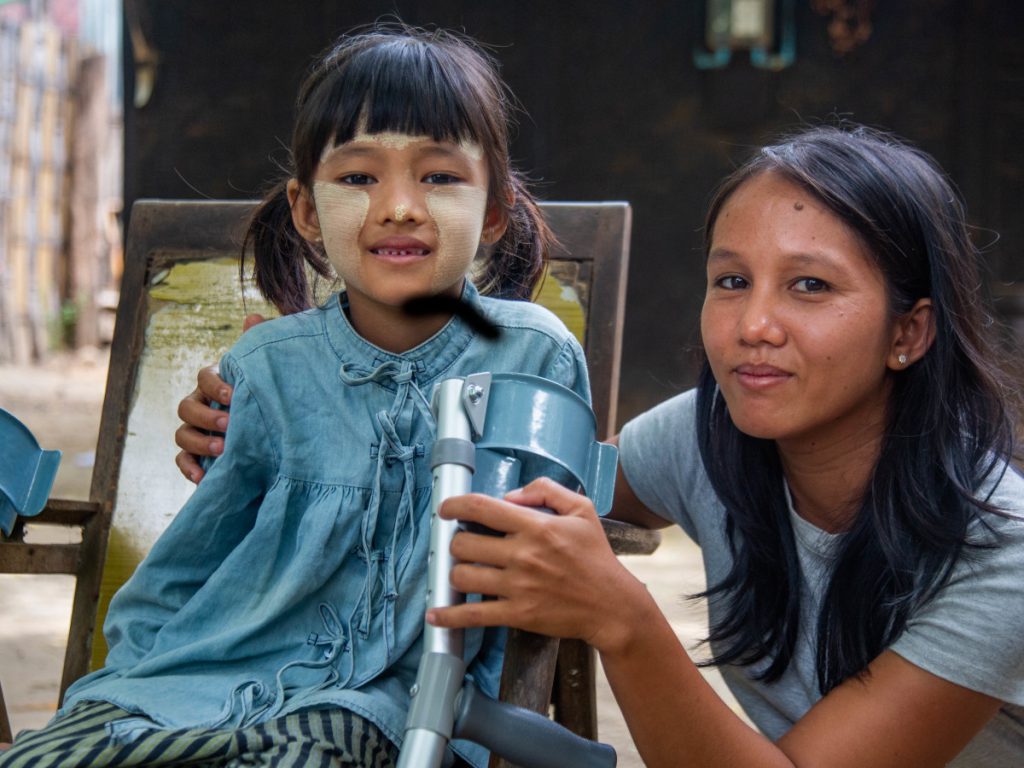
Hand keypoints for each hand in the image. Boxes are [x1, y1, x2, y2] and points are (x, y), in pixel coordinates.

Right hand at [174, 313, 265, 481]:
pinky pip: (181, 461)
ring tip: (223, 449)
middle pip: (186, 407)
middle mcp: (203, 406)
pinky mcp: (198, 458)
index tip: (234, 395)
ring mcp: (197, 432)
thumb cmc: (272, 399)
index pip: (204, 377)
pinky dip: (189, 468)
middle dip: (206, 416)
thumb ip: (259, 348)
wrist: (280, 440)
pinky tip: (203, 478)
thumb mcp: (270, 375)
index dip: (215, 385)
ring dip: (199, 442)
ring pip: (181, 434)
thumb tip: (253, 317)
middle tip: (229, 424)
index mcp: (219, 384)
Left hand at [427, 477, 647, 653]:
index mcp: (536, 526)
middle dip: (456, 542)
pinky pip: (473, 615)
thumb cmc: (596, 557)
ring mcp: (518, 587)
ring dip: (455, 572)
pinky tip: (435, 615)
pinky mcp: (517, 614)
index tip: (446, 508)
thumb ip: (546, 490)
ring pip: (462, 576)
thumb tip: (510, 495)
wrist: (612, 605)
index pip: (482, 508)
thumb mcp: (582, 510)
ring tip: (463, 570)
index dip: (455, 505)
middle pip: (464, 543)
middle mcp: (523, 555)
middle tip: (463, 544)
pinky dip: (449, 616)